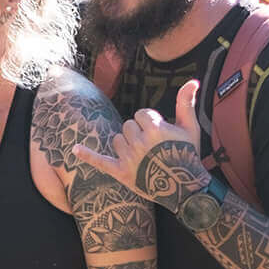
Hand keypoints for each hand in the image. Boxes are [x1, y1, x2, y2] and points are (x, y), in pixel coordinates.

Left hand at [71, 80, 209, 207]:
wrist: (184, 188)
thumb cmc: (188, 155)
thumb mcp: (190, 127)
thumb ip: (186, 102)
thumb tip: (193, 80)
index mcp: (155, 129)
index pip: (141, 114)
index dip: (150, 122)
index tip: (161, 135)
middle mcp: (140, 142)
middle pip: (128, 126)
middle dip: (138, 133)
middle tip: (153, 148)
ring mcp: (129, 158)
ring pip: (117, 140)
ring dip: (127, 145)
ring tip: (143, 157)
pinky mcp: (121, 172)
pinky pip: (100, 161)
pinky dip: (88, 155)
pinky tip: (75, 149)